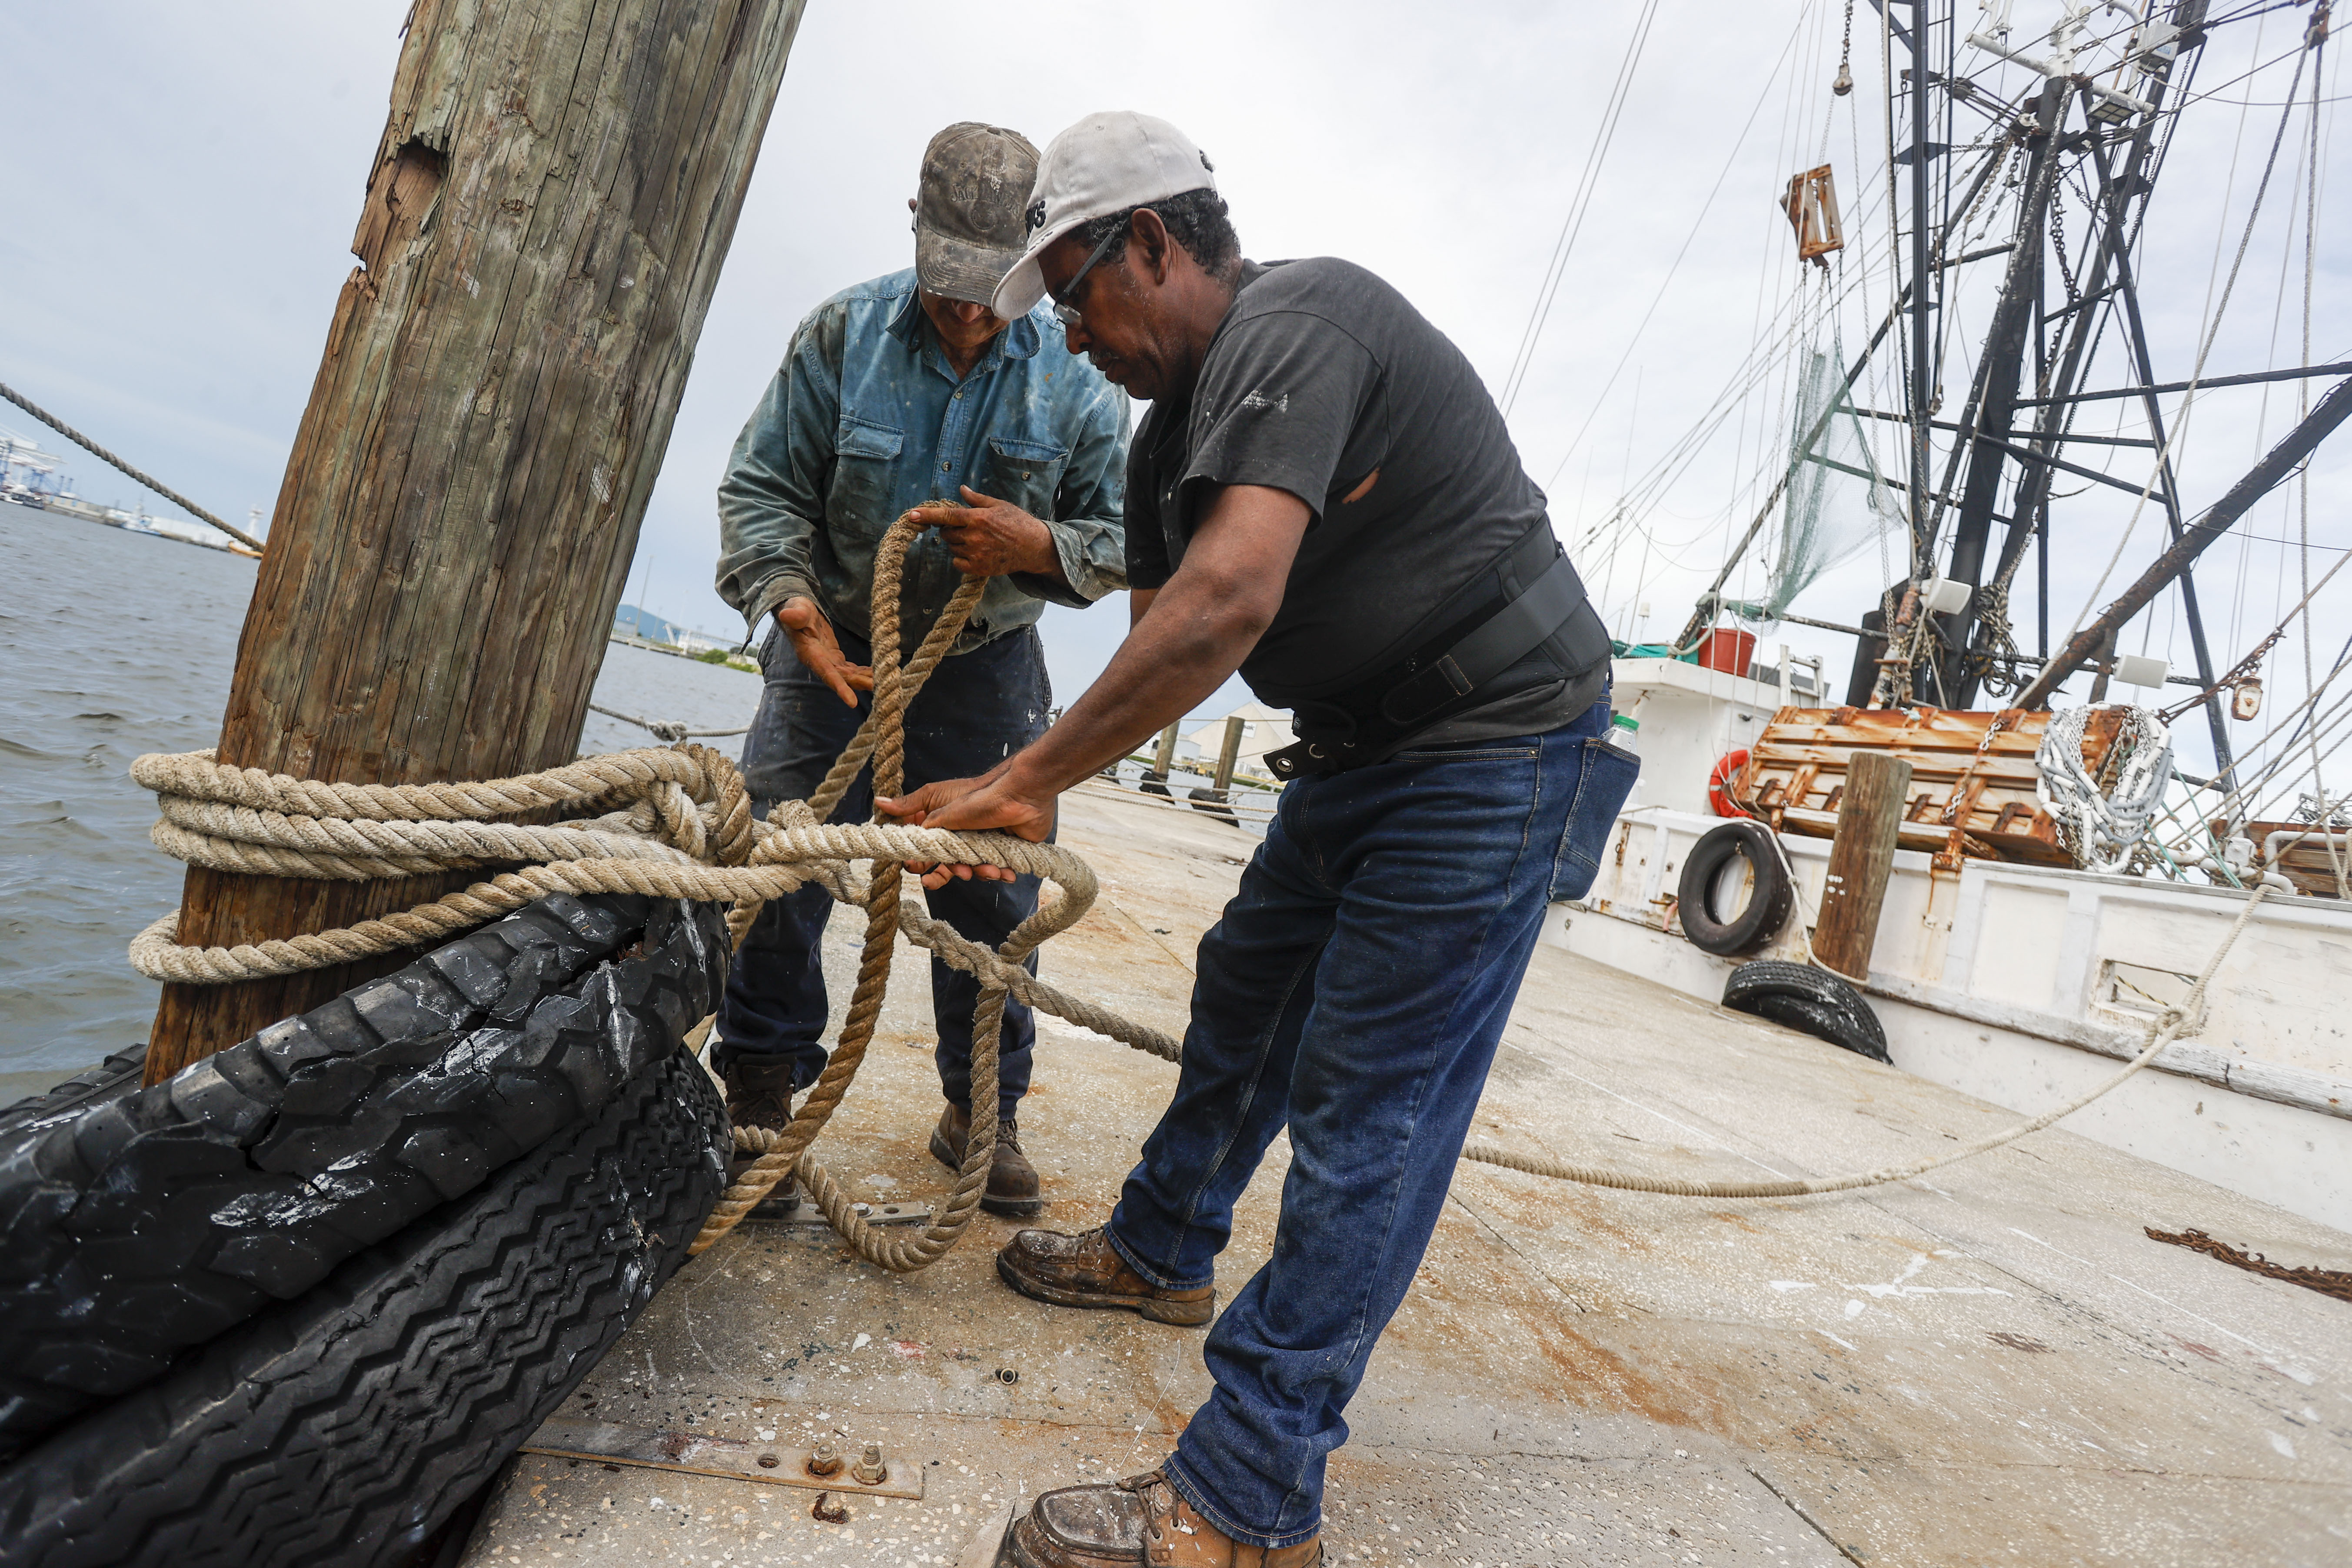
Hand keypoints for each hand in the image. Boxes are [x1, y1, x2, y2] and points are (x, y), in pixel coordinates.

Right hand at [776, 596, 871, 706]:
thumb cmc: (796, 610)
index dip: (839, 687)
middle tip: (882, 688)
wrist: (798, 613)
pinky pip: (852, 669)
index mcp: (810, 654)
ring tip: (887, 682)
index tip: (852, 702)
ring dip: (867, 680)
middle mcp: (820, 663)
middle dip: (861, 684)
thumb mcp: (796, 609)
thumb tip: (787, 614)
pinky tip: (881, 672)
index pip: (826, 673)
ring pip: (850, 676)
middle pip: (843, 678)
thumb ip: (795, 615)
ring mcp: (829, 662)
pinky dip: (866, 672)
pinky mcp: (836, 659)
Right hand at [876, 763, 1054, 889]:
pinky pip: (996, 870)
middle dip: (947, 873)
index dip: (918, 860)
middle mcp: (960, 835)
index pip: (924, 848)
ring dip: (978, 873)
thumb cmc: (978, 795)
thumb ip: (909, 807)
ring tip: (988, 869)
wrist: (1021, 794)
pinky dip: (999, 873)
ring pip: (971, 869)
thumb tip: (878, 801)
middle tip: (950, 875)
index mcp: (941, 823)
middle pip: (945, 864)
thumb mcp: (937, 799)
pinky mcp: (1001, 851)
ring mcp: (981, 844)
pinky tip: (1005, 873)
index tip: (915, 867)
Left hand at [907, 487, 1059, 579]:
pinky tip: (974, 554)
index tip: (911, 516)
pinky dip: (961, 559)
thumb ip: (977, 499)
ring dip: (957, 544)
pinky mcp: (979, 568)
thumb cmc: (1018, 523)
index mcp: (977, 518)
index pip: (946, 515)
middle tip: (965, 529)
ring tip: (975, 541)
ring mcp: (976, 554)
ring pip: (952, 548)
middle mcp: (974, 536)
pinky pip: (958, 564)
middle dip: (949, 530)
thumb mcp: (999, 505)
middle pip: (946, 534)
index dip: (927, 516)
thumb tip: (961, 489)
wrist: (1034, 547)